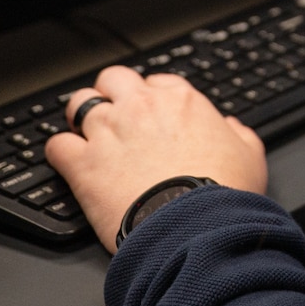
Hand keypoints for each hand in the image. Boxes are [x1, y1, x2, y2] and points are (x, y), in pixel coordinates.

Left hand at [46, 66, 268, 251]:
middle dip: (110, 95)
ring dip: (80, 119)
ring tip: (85, 137)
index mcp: (181, 101)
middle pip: (112, 79)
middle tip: (113, 118)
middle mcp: (141, 107)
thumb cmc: (223, 194)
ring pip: (78, 104)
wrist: (196, 226)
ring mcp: (109, 132)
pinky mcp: (83, 163)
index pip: (156, 82)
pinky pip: (56, 145)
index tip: (150, 115)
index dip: (151, 98)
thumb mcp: (249, 156)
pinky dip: (59, 154)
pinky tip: (69, 165)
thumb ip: (238, 134)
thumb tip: (231, 129)